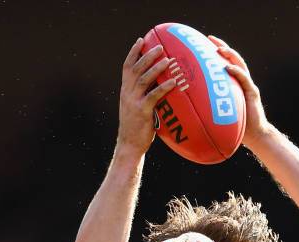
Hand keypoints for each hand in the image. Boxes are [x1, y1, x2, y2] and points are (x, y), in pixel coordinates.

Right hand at [117, 39, 175, 155]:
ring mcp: (133, 102)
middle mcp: (127, 93)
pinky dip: (163, 88)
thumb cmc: (137, 128)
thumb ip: (144, 96)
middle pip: (136, 68)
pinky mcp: (142, 111)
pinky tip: (173, 82)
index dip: (133, 52)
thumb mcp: (137, 108)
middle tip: (160, 46)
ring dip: (156, 68)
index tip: (141, 40)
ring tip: (168, 60)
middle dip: (147, 55)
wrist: (129, 145)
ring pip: (143, 79)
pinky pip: (153, 96)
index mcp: (125, 91)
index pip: (127, 67)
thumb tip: (159, 87)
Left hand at [208, 35, 269, 148]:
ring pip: (239, 65)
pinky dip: (235, 71)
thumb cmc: (235, 127)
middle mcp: (241, 82)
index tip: (203, 44)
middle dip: (221, 47)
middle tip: (209, 39)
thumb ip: (209, 107)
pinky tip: (227, 67)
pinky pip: (244, 79)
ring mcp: (247, 86)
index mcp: (233, 84)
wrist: (254, 135)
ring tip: (218, 49)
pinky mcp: (252, 92)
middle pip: (232, 59)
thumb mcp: (219, 115)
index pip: (225, 64)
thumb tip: (187, 108)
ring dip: (229, 55)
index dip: (215, 53)